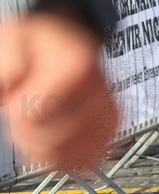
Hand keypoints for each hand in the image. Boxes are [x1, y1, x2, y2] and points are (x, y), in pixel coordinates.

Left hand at [0, 14, 117, 175]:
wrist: (72, 32)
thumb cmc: (39, 39)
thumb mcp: (12, 39)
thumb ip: (7, 63)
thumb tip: (12, 89)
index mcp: (73, 67)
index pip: (37, 115)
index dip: (16, 120)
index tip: (13, 105)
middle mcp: (96, 88)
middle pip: (58, 138)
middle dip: (31, 140)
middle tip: (21, 128)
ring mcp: (107, 105)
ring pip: (81, 151)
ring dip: (52, 156)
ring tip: (38, 148)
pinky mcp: (112, 118)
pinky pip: (99, 151)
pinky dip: (79, 161)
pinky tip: (63, 160)